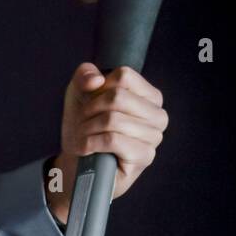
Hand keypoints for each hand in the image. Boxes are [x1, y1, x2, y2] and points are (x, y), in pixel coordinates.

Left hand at [46, 63, 168, 223]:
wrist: (78, 162)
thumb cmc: (85, 125)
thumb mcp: (80, 92)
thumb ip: (85, 74)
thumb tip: (97, 80)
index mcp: (150, 96)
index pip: (124, 76)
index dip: (99, 88)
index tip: (90, 101)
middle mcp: (158, 115)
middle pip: (117, 97)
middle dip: (91, 109)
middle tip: (83, 122)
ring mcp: (154, 137)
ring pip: (113, 119)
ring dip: (88, 128)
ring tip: (84, 136)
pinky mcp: (144, 157)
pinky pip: (112, 140)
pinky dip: (91, 142)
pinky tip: (87, 148)